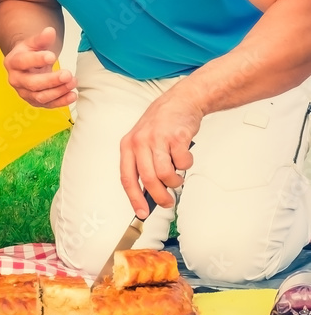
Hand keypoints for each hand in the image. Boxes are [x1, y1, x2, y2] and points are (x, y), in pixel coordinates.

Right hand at [3, 26, 76, 108]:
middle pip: (32, 83)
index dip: (37, 60)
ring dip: (58, 91)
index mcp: (13, 62)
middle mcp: (16, 80)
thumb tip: (50, 31)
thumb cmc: (29, 53)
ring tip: (73, 82)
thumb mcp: (34, 43)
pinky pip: (48, 105)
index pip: (23, 62)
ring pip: (40, 96)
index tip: (52, 56)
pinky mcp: (34, 102)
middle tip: (67, 74)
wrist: (26, 65)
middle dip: (51, 80)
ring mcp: (24, 93)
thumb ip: (42, 38)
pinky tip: (72, 95)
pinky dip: (61, 102)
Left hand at [119, 92, 201, 217]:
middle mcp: (140, 142)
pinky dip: (186, 165)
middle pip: (149, 180)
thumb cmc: (162, 123)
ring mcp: (158, 139)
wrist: (181, 101)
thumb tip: (147, 194)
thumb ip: (143, 164)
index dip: (134, 198)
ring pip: (166, 174)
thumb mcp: (144, 140)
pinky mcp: (177, 137)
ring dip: (174, 181)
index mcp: (128, 145)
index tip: (141, 213)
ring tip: (177, 175)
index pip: (127, 177)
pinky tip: (184, 155)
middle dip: (160, 197)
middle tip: (167, 202)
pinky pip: (182, 163)